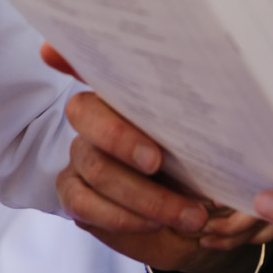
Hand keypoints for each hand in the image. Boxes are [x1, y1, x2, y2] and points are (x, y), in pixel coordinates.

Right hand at [51, 72, 272, 272]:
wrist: (201, 219)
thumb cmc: (206, 167)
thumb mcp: (214, 140)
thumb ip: (201, 116)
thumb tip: (220, 87)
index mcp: (128, 91)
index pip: (91, 60)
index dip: (67, 53)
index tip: (53, 50)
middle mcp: (96, 117)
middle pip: (84, 113)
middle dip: (121, 138)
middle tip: (158, 161)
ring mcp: (82, 155)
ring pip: (94, 167)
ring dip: (144, 195)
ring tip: (190, 213)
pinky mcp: (75, 193)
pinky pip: (83, 204)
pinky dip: (122, 216)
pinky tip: (153, 223)